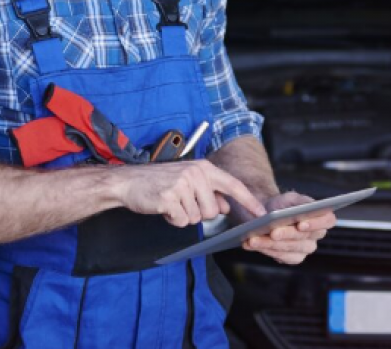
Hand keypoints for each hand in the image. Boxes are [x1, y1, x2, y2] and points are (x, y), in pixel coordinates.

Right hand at [115, 160, 265, 227]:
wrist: (128, 181)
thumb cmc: (160, 182)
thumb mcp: (188, 180)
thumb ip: (209, 191)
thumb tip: (226, 206)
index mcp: (203, 168)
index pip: (233, 185)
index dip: (249, 201)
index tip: (262, 213)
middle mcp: (196, 174)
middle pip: (213, 211)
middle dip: (198, 213)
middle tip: (182, 202)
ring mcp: (183, 185)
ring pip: (196, 218)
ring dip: (183, 216)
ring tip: (171, 202)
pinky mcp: (169, 198)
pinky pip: (181, 222)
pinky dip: (172, 220)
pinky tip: (164, 208)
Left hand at [242, 192, 336, 264]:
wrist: (268, 213)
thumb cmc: (282, 205)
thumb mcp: (291, 198)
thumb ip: (300, 201)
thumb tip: (304, 210)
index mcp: (322, 217)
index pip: (328, 221)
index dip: (316, 223)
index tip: (300, 223)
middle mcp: (316, 235)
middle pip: (304, 238)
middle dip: (286, 235)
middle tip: (272, 232)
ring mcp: (305, 248)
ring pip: (291, 249)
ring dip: (271, 244)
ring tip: (253, 239)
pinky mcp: (293, 257)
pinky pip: (282, 257)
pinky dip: (266, 251)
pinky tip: (252, 244)